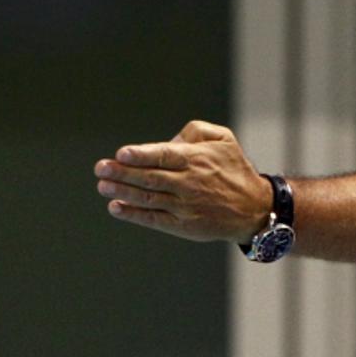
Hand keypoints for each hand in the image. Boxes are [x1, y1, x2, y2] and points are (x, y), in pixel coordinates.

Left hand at [94, 120, 271, 242]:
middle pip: (150, 177)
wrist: (254, 209)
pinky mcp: (184, 225)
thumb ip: (196, 131)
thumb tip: (168, 140)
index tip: (122, 153)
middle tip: (101, 168)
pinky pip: (154, 219)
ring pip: (148, 198)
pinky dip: (133, 214)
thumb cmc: (235, 170)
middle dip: (122, 172)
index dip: (141, 155)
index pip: (164, 156)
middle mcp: (189, 183)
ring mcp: (185, 206)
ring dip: (122, 192)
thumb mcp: (225, 140)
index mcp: (197, 160)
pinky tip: (116, 207)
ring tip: (102, 185)